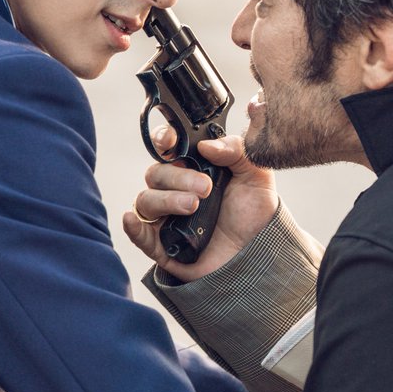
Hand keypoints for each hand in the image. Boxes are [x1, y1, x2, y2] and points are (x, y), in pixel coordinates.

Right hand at [122, 128, 277, 280]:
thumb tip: (207, 145)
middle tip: (206, 188)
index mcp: (193, 167)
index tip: (171, 141)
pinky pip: (140, 235)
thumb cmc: (254, 213)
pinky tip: (131, 220)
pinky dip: (133, 227)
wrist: (260, 251)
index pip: (166, 147)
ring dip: (167, 200)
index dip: (162, 139)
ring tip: (193, 206)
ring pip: (146, 201)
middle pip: (156, 173)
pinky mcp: (163, 245)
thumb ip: (237, 150)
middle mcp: (175, 189)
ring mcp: (166, 217)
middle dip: (178, 178)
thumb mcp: (256, 175)